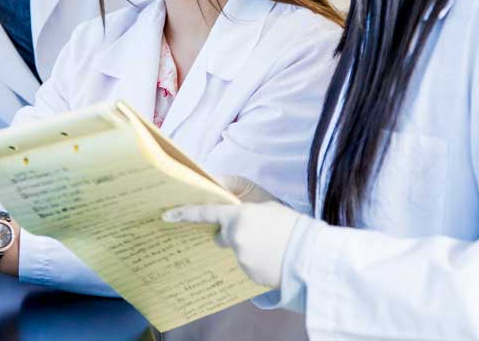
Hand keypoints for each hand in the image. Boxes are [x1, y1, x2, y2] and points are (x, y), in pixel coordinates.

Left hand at [162, 175, 301, 288]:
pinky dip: (256, 262)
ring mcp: (240, 257)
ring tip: (272, 246)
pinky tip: (273, 259)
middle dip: (233, 234)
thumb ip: (243, 207)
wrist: (310, 255)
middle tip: (256, 232)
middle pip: (223, 236)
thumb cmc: (292, 226)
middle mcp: (234, 236)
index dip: (184, 214)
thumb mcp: (267, 205)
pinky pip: (247, 265)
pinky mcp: (248, 273)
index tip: (167, 216)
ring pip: (238, 251)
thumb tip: (227, 216)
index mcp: (238, 215)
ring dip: (249, 248)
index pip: (205, 213)